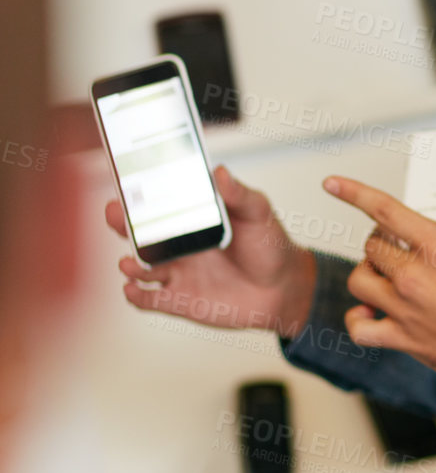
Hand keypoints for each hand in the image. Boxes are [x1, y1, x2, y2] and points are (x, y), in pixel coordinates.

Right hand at [106, 165, 316, 337]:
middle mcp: (177, 244)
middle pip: (138, 232)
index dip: (138, 194)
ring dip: (130, 264)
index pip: (157, 203)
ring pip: (140, 266)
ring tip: (129, 262)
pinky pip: (149, 299)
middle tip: (115, 215)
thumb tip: (220, 172)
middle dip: (120, 223)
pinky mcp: (179, 300)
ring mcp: (176, 272)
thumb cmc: (268, 245)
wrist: (282, 287)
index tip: (127, 184)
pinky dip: (136, 296)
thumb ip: (238, 195)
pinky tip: (133, 290)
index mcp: (191, 218)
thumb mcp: (257, 212)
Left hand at [323, 175, 435, 406]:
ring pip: (359, 281)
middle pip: (372, 246)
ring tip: (383, 275)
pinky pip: (359, 328)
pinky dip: (357, 321)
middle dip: (380, 242)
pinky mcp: (401, 337)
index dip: (353, 192)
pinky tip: (368, 315)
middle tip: (396, 248)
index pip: (384, 210)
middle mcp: (414, 276)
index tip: (332, 184)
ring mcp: (404, 308)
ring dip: (367, 274)